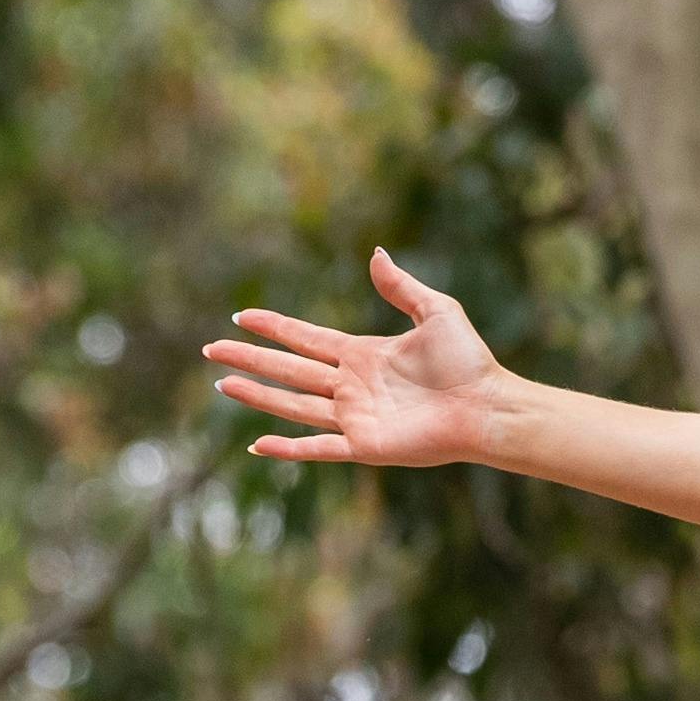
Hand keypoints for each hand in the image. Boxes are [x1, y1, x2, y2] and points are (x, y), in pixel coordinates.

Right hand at [204, 249, 505, 468]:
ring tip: (222, 383)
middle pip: (289, 369)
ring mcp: (354, 417)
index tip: (241, 317)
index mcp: (363, 354)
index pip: (306, 338)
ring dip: (257, 395)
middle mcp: (351, 385)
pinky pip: (317, 447)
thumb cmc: (469, 361)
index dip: (274, 328)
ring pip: (293, 405)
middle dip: (250, 359)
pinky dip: (287, 448)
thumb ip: (401, 286)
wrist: (488, 406)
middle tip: (211, 350)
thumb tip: (376, 252)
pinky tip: (257, 443)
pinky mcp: (363, 445)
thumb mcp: (436, 311)